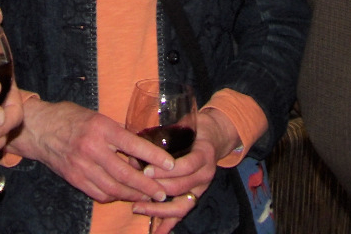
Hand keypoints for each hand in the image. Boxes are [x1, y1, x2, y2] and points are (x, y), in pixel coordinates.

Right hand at [8, 98, 173, 203]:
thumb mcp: (98, 117)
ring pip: (113, 189)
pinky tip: (125, 195)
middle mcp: (92, 149)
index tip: (170, 164)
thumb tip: (143, 149)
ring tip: (148, 197)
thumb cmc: (71, 118)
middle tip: (162, 192)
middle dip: (147, 186)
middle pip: (125, 174)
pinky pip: (99, 194)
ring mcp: (82, 166)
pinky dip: (115, 197)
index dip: (154, 156)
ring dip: (133, 195)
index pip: (133, 145)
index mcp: (101, 128)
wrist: (40, 129)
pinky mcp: (75, 179)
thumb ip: (118, 133)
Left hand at [132, 107, 233, 230]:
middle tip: (135, 188)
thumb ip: (165, 136)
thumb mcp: (185, 126)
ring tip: (137, 207)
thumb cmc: (195, 129)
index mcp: (203, 154)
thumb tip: (135, 149)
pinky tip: (156, 232)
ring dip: (158, 210)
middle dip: (156, 189)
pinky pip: (183, 213)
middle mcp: (205, 174)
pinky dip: (169, 224)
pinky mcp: (197, 197)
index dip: (165, 170)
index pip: (185, 166)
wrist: (215, 137)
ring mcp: (202, 188)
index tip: (145, 171)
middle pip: (180, 187)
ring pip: (182, 205)